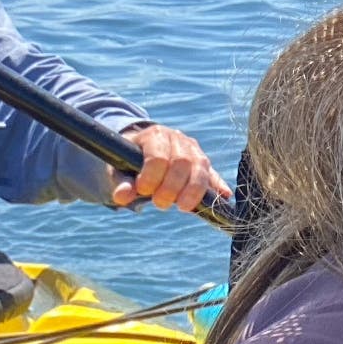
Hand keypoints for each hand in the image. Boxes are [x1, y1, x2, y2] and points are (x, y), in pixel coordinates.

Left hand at [111, 124, 230, 212]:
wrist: (141, 152)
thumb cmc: (128, 163)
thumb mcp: (118, 171)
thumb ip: (120, 183)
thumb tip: (122, 197)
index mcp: (155, 135)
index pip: (159, 156)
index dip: (152, 177)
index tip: (143, 191)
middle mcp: (177, 139)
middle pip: (182, 162)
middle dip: (172, 187)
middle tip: (159, 204)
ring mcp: (193, 150)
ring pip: (201, 168)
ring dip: (193, 191)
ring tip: (183, 207)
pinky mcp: (203, 164)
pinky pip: (213, 175)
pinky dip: (218, 186)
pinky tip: (224, 197)